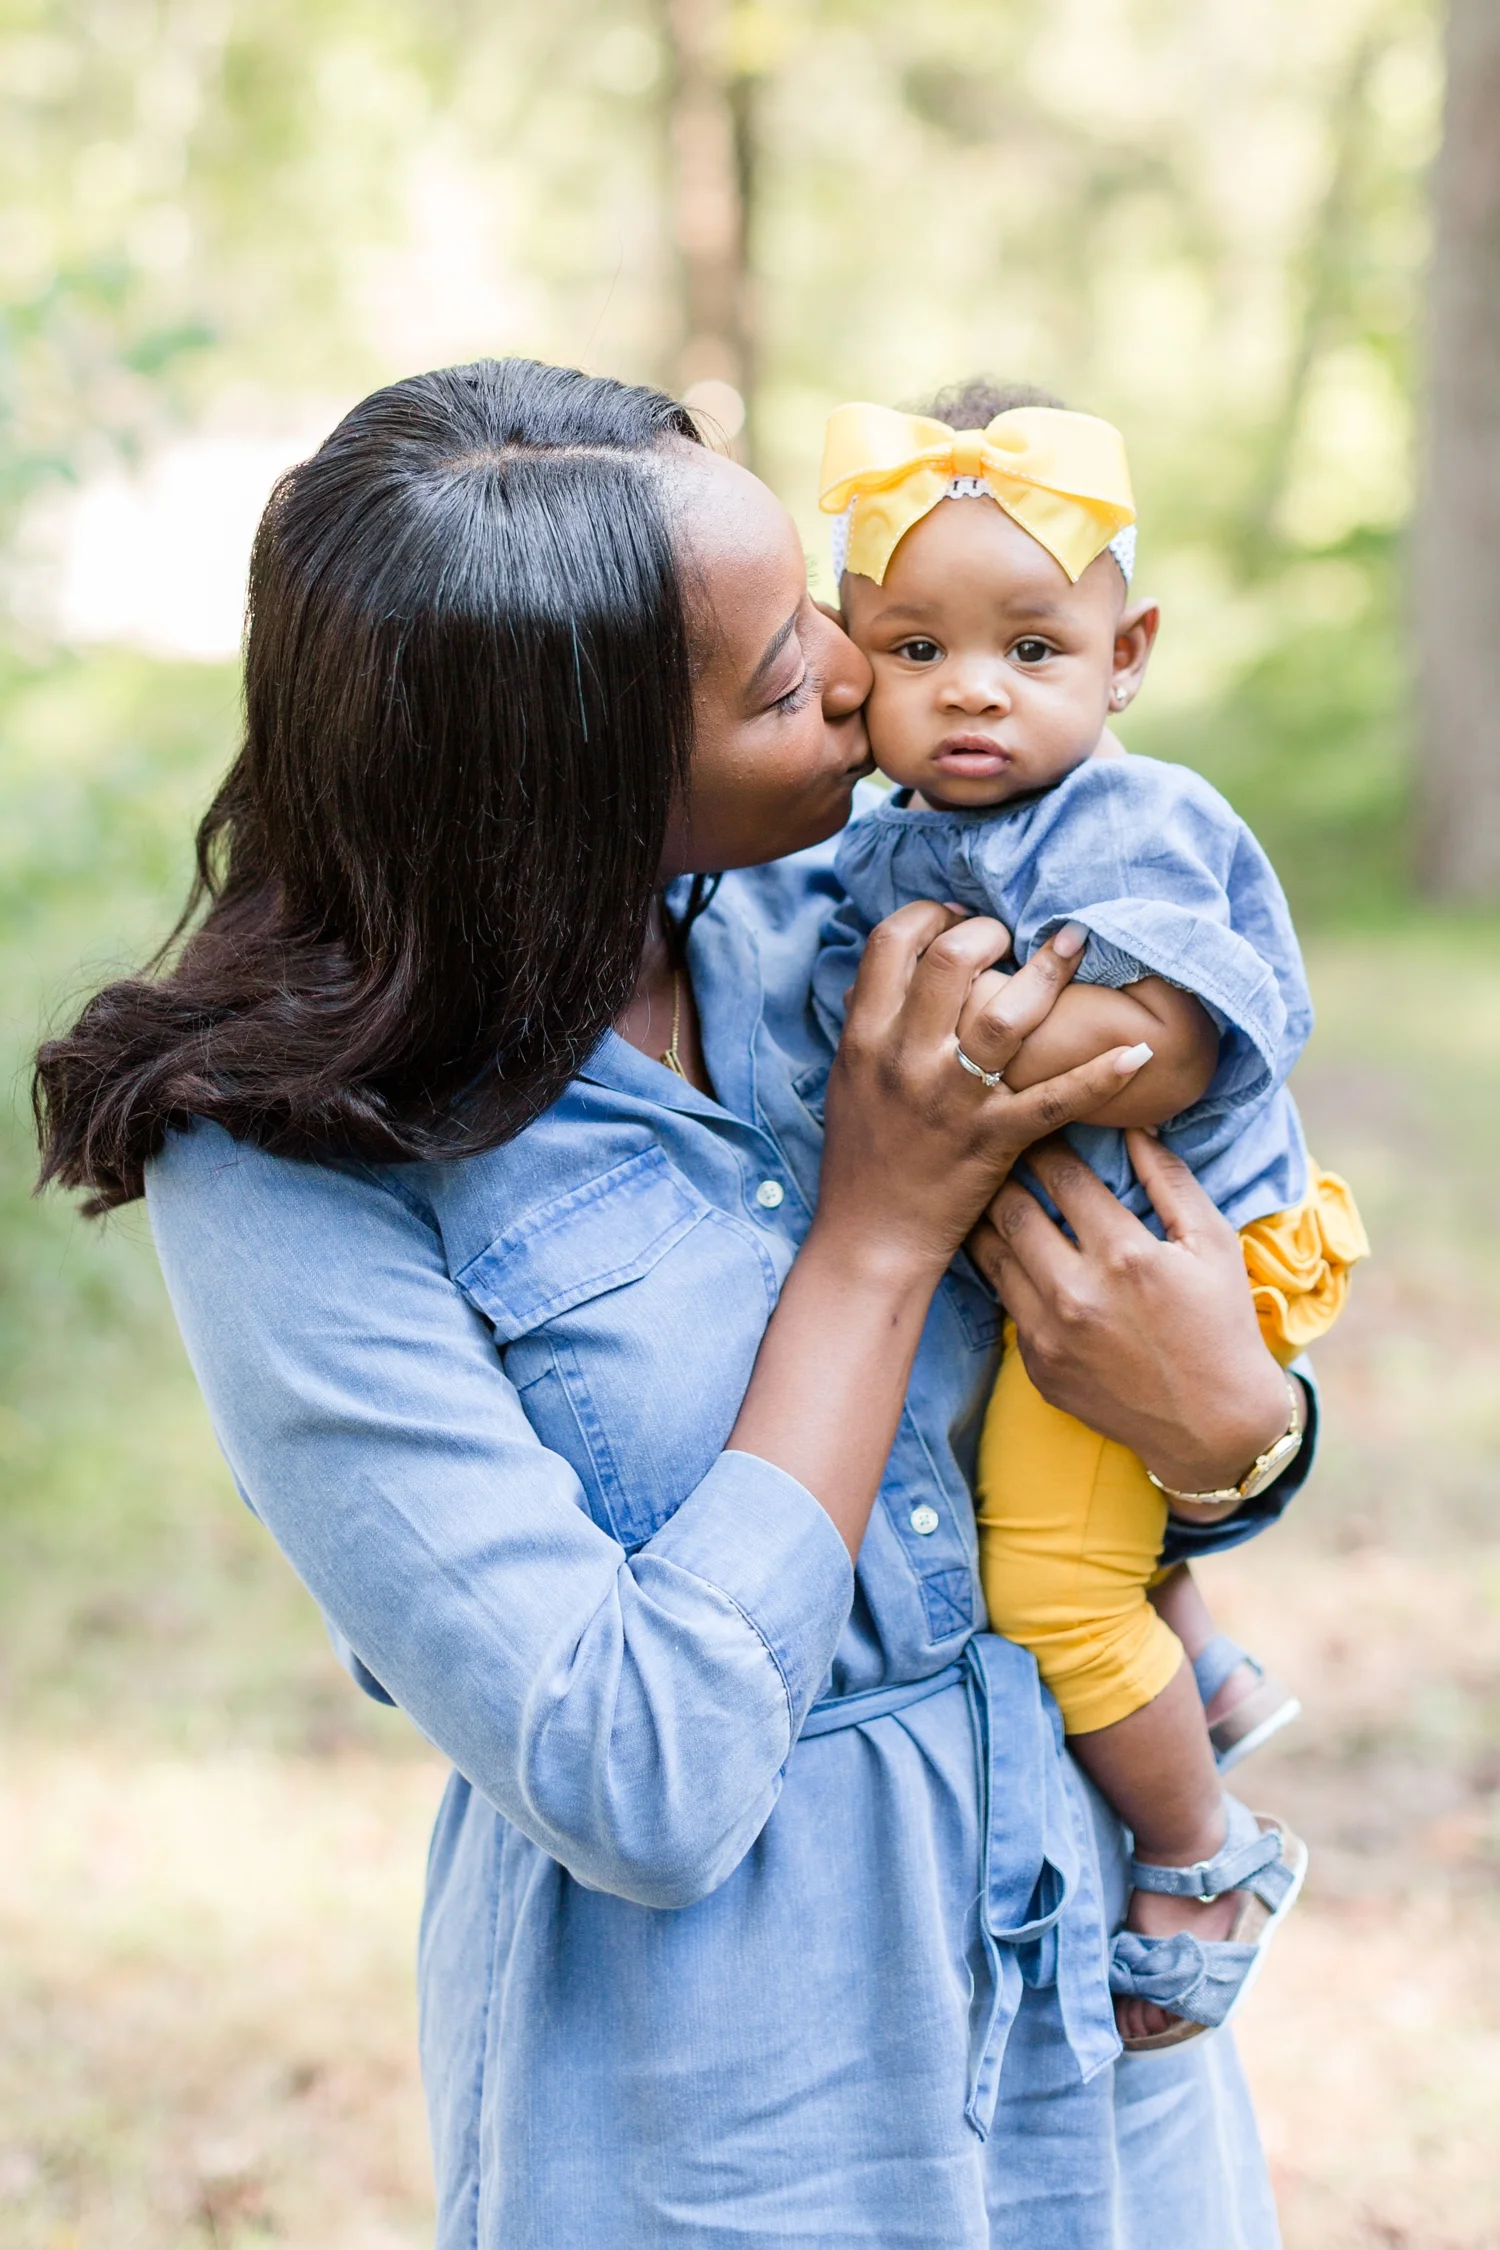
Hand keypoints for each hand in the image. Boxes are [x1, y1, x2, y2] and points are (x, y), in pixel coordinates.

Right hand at [730, 908, 1154, 1555]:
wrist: (871, 1237)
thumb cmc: (863, 1154)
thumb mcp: (850, 1075)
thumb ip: (874, 1018)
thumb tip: (909, 959)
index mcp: (865, 1037)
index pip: (892, 941)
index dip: (931, 914)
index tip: (958, 919)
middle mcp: (907, 1058)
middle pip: (952, 958)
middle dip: (990, 931)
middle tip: (1010, 938)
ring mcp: (954, 1098)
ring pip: (1007, 1012)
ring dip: (1048, 969)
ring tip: (1072, 946)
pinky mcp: (996, 1138)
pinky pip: (1057, 1096)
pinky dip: (1104, 1072)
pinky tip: (1141, 1051)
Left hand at [967, 1129, 1290, 1494]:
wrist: (1213, 1427)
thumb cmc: (1221, 1325)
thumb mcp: (1213, 1244)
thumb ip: (1170, 1179)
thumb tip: (1134, 1126)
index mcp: (1124, 1254)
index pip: (1060, 1175)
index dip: (1044, 1143)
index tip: (1039, 1127)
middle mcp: (1076, 1293)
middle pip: (1010, 1210)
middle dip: (1004, 1175)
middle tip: (1002, 1155)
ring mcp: (1049, 1335)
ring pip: (991, 1257)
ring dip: (990, 1222)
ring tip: (993, 1197)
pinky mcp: (1036, 1367)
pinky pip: (1004, 1304)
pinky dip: (1005, 1274)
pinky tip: (1012, 1256)